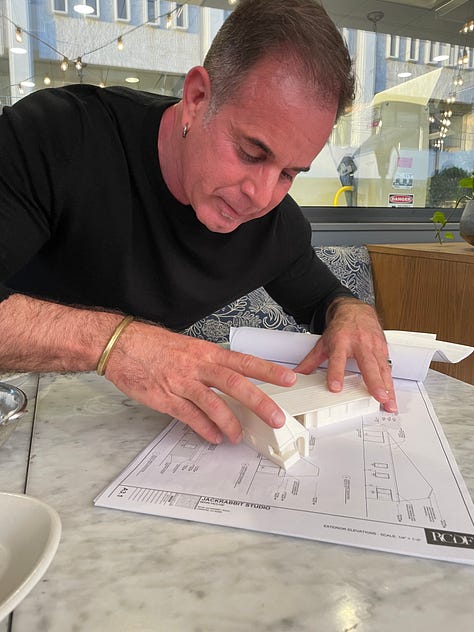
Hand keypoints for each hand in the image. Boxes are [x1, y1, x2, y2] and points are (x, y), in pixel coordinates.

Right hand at [105, 322, 296, 443]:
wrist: (121, 345)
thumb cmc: (155, 346)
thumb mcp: (189, 348)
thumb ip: (210, 365)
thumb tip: (231, 382)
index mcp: (206, 352)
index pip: (244, 361)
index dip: (268, 370)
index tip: (289, 378)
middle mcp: (198, 366)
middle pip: (235, 384)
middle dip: (259, 402)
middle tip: (275, 417)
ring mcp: (182, 383)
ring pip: (213, 404)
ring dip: (230, 423)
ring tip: (238, 436)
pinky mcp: (165, 398)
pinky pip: (189, 417)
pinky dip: (204, 429)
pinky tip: (213, 437)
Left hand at [295, 298, 396, 411]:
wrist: (355, 310)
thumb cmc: (341, 328)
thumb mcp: (323, 343)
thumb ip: (310, 361)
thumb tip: (297, 374)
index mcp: (341, 341)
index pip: (338, 359)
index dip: (336, 373)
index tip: (335, 387)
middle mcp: (360, 343)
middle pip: (368, 364)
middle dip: (374, 381)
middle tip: (378, 396)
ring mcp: (374, 346)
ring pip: (382, 368)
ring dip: (387, 387)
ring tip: (388, 403)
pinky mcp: (383, 349)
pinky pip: (388, 368)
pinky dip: (391, 384)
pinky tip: (391, 396)